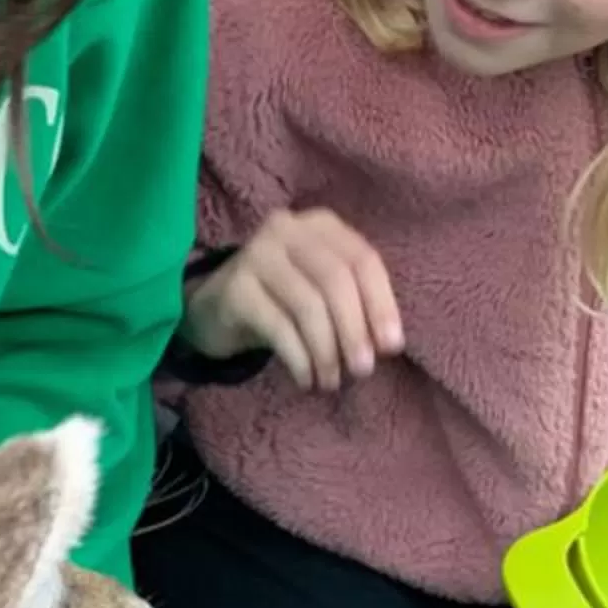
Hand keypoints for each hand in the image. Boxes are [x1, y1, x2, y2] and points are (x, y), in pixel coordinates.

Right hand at [183, 209, 402, 392]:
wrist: (215, 308)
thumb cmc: (282, 300)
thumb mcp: (322, 291)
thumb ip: (355, 304)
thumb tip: (387, 344)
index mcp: (321, 226)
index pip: (363, 259)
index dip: (381, 305)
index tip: (392, 348)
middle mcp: (288, 230)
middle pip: (336, 280)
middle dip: (354, 330)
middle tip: (362, 370)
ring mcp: (257, 254)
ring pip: (308, 305)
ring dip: (326, 351)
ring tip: (331, 381)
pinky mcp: (235, 287)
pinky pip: (278, 326)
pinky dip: (299, 359)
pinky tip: (306, 379)